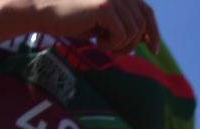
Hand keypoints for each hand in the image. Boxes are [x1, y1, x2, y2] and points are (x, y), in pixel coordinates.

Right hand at [36, 0, 156, 49]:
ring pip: (133, 31)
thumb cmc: (73, 19)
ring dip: (121, 45)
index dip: (153, 32)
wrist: (45, 10)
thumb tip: (146, 39)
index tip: (154, 50)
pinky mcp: (104, 6)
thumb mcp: (104, 22)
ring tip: (104, 45)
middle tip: (116, 52)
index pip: (147, 12)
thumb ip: (123, 24)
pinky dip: (111, 44)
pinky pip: (121, 34)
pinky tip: (97, 41)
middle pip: (142, 25)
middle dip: (133, 44)